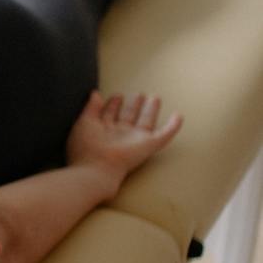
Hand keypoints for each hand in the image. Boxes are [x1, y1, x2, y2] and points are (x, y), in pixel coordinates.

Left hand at [65, 90, 182, 192]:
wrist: (97, 168)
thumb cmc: (86, 147)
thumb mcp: (85, 122)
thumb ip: (91, 108)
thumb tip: (96, 93)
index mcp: (103, 130)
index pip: (110, 114)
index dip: (113, 104)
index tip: (117, 94)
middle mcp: (119, 135)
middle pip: (129, 116)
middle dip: (133, 105)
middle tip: (139, 93)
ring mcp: (135, 140)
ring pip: (145, 122)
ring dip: (150, 110)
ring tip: (155, 97)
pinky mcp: (148, 145)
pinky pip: (164, 135)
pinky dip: (173, 126)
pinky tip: (178, 116)